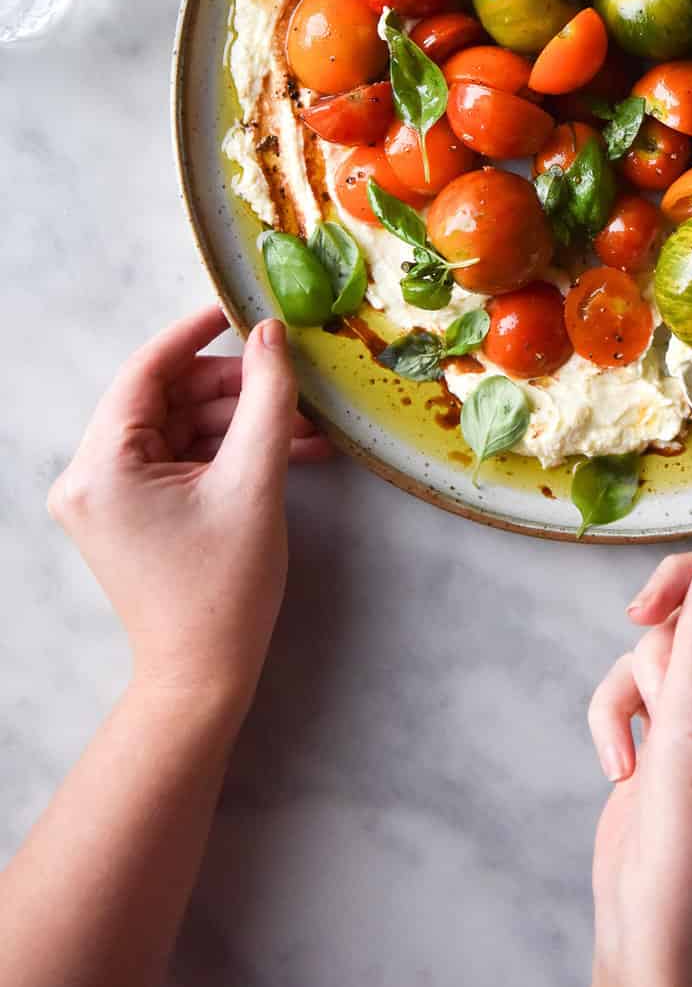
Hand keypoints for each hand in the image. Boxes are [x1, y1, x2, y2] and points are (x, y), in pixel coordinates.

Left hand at [48, 306, 331, 724]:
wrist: (203, 678)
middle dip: (235, 390)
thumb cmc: (224, 588)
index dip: (196, 333)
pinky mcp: (128, 514)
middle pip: (167, 399)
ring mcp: (106, 497)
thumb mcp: (254, 482)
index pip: (147, 371)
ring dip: (242, 423)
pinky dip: (228, 453)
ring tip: (309, 427)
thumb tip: (272, 332)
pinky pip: (180, 460)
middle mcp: (88, 476)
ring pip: (180, 428)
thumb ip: (265, 398)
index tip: (243, 308)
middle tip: (294, 383)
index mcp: (101, 466)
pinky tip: (289, 451)